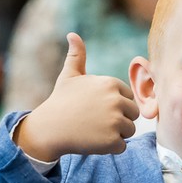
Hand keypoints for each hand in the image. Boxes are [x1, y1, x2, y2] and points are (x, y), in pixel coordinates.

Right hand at [15, 33, 139, 161]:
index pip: (128, 98)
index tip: (95, 107)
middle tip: (95, 121)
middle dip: (117, 120)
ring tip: (93, 130)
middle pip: (132, 114)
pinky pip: (122, 146)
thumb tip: (72, 34)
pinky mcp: (112, 140)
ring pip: (129, 130)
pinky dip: (109, 148)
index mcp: (110, 83)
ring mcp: (114, 121)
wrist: (48, 128)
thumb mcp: (69, 76)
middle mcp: (115, 100)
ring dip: (114, 134)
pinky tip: (92, 140)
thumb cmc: (60, 101)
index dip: (113, 105)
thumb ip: (77, 56)